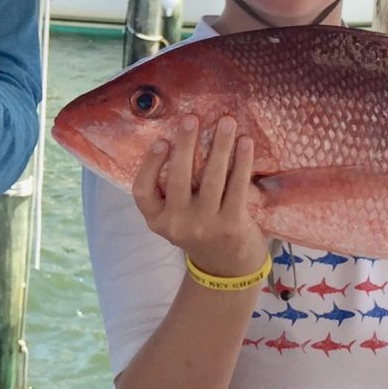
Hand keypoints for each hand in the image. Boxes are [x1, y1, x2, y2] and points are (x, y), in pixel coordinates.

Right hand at [131, 115, 268, 281]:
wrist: (228, 270)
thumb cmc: (200, 231)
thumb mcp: (176, 220)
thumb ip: (172, 193)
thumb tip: (182, 139)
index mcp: (157, 221)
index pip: (142, 192)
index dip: (150, 164)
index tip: (161, 140)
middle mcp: (177, 225)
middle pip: (178, 178)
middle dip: (186, 144)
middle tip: (192, 119)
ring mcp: (205, 226)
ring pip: (211, 178)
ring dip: (220, 146)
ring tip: (226, 122)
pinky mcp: (231, 225)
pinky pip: (237, 187)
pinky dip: (241, 162)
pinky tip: (245, 143)